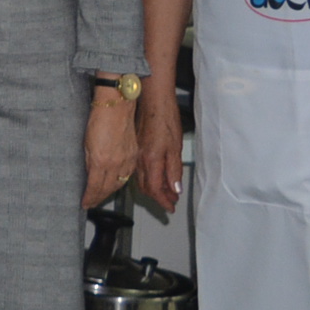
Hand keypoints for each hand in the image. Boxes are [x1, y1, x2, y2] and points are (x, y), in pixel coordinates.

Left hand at [83, 91, 139, 208]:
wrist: (117, 106)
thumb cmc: (99, 119)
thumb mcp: (86, 142)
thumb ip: (88, 160)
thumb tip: (88, 173)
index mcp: (101, 161)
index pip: (95, 187)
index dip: (90, 198)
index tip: (85, 204)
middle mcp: (116, 164)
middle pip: (108, 188)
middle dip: (99, 197)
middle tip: (92, 202)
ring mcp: (127, 160)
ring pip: (119, 183)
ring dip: (110, 192)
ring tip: (101, 196)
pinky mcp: (134, 155)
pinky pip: (127, 174)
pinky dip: (120, 182)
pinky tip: (115, 183)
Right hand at [136, 92, 184, 213]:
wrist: (152, 101)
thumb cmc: (166, 120)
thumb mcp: (175, 147)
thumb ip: (174, 169)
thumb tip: (174, 189)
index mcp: (151, 160)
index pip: (155, 189)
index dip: (163, 201)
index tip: (171, 208)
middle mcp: (139, 160)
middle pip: (145, 187)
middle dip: (158, 197)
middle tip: (171, 201)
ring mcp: (134, 154)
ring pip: (140, 180)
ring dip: (152, 188)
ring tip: (166, 191)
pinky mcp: (134, 149)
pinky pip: (138, 171)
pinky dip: (147, 178)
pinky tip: (155, 176)